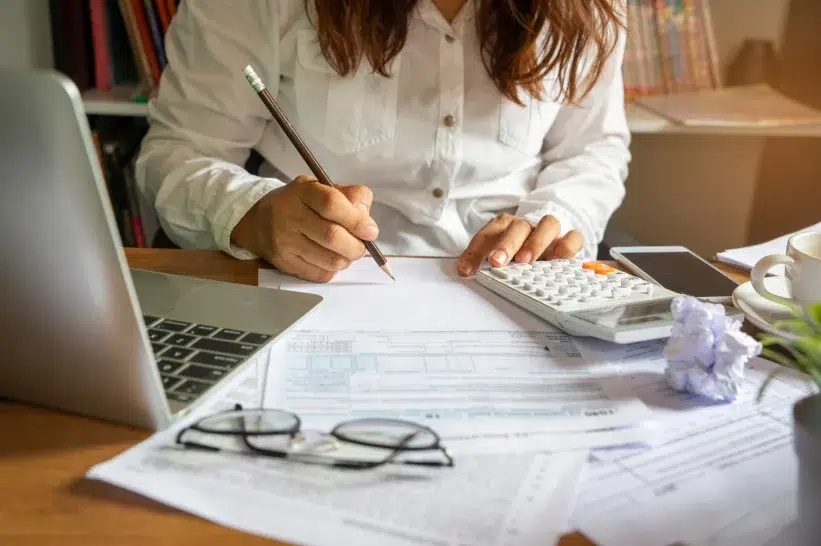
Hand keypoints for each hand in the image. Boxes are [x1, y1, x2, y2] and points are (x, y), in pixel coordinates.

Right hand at [231, 176, 377, 281]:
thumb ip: (350, 197)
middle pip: (332, 236)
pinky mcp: (284, 263)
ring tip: (345, 252)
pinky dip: (332, 269)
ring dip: (346, 259)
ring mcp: (284, 242)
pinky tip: (329, 258)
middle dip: (356, 245)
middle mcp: (289, 215)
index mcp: (302, 191)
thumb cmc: (301, 203)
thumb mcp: (323, 188)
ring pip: (330, 260)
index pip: (332, 204)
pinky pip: (320, 274)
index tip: (371, 231)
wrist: (260, 222)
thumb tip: (367, 222)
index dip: (356, 220)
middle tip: (361, 246)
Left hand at [457, 213, 583, 275]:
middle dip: (506, 244)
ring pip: (548, 224)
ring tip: (527, 261)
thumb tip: (464, 271)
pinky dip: (567, 246)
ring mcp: (548, 232)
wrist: (546, 240)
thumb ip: (480, 260)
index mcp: (503, 226)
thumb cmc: (515, 251)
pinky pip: (574, 236)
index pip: (487, 235)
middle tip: (497, 262)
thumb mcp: (495, 255)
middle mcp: (526, 226)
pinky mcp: (568, 239)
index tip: (466, 270)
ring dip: (536, 242)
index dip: (474, 252)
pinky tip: (559, 260)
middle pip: (517, 226)